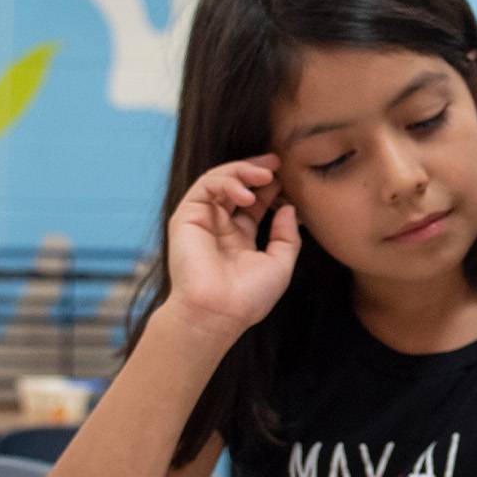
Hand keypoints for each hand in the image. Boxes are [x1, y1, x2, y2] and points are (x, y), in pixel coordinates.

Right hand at [164, 155, 299, 337]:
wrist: (217, 313)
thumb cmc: (248, 297)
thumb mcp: (279, 264)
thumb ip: (286, 236)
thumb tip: (289, 208)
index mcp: (239, 237)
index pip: (254, 202)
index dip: (270, 186)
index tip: (288, 177)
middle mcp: (219, 226)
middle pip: (237, 186)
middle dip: (256, 171)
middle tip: (277, 164)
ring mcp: (202, 220)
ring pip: (219, 180)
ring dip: (243, 172)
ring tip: (266, 176)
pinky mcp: (187, 217)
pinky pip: (206, 186)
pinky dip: (228, 182)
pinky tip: (247, 194)